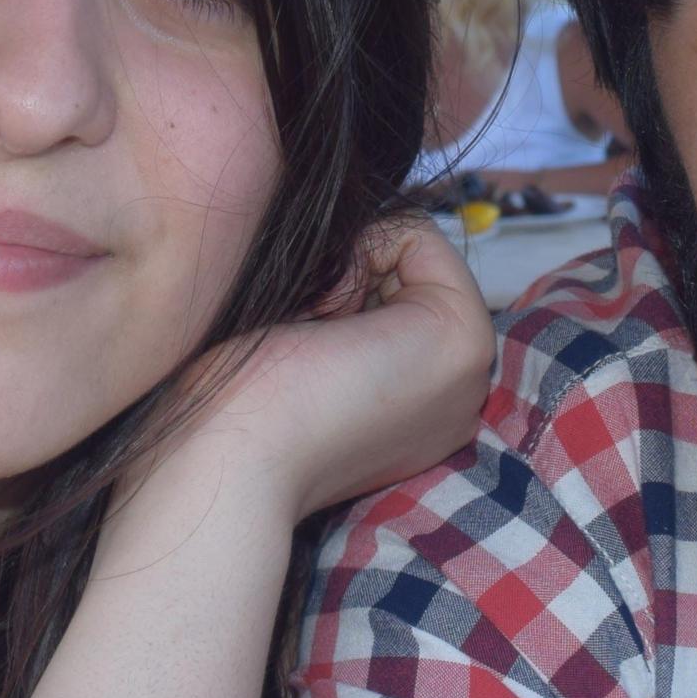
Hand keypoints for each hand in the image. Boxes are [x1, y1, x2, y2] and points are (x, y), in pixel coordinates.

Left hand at [155, 216, 493, 519]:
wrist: (228, 463)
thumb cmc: (232, 411)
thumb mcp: (297, 350)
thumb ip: (337, 311)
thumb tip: (344, 244)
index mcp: (415, 415)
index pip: (387, 296)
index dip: (329, 293)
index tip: (295, 343)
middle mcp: (453, 399)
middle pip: (402, 271)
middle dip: (343, 279)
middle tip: (304, 338)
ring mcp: (469, 373)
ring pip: (405, 251)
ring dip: (345, 271)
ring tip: (312, 332)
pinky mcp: (464, 338)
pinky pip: (413, 234)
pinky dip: (356, 250)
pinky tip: (324, 315)